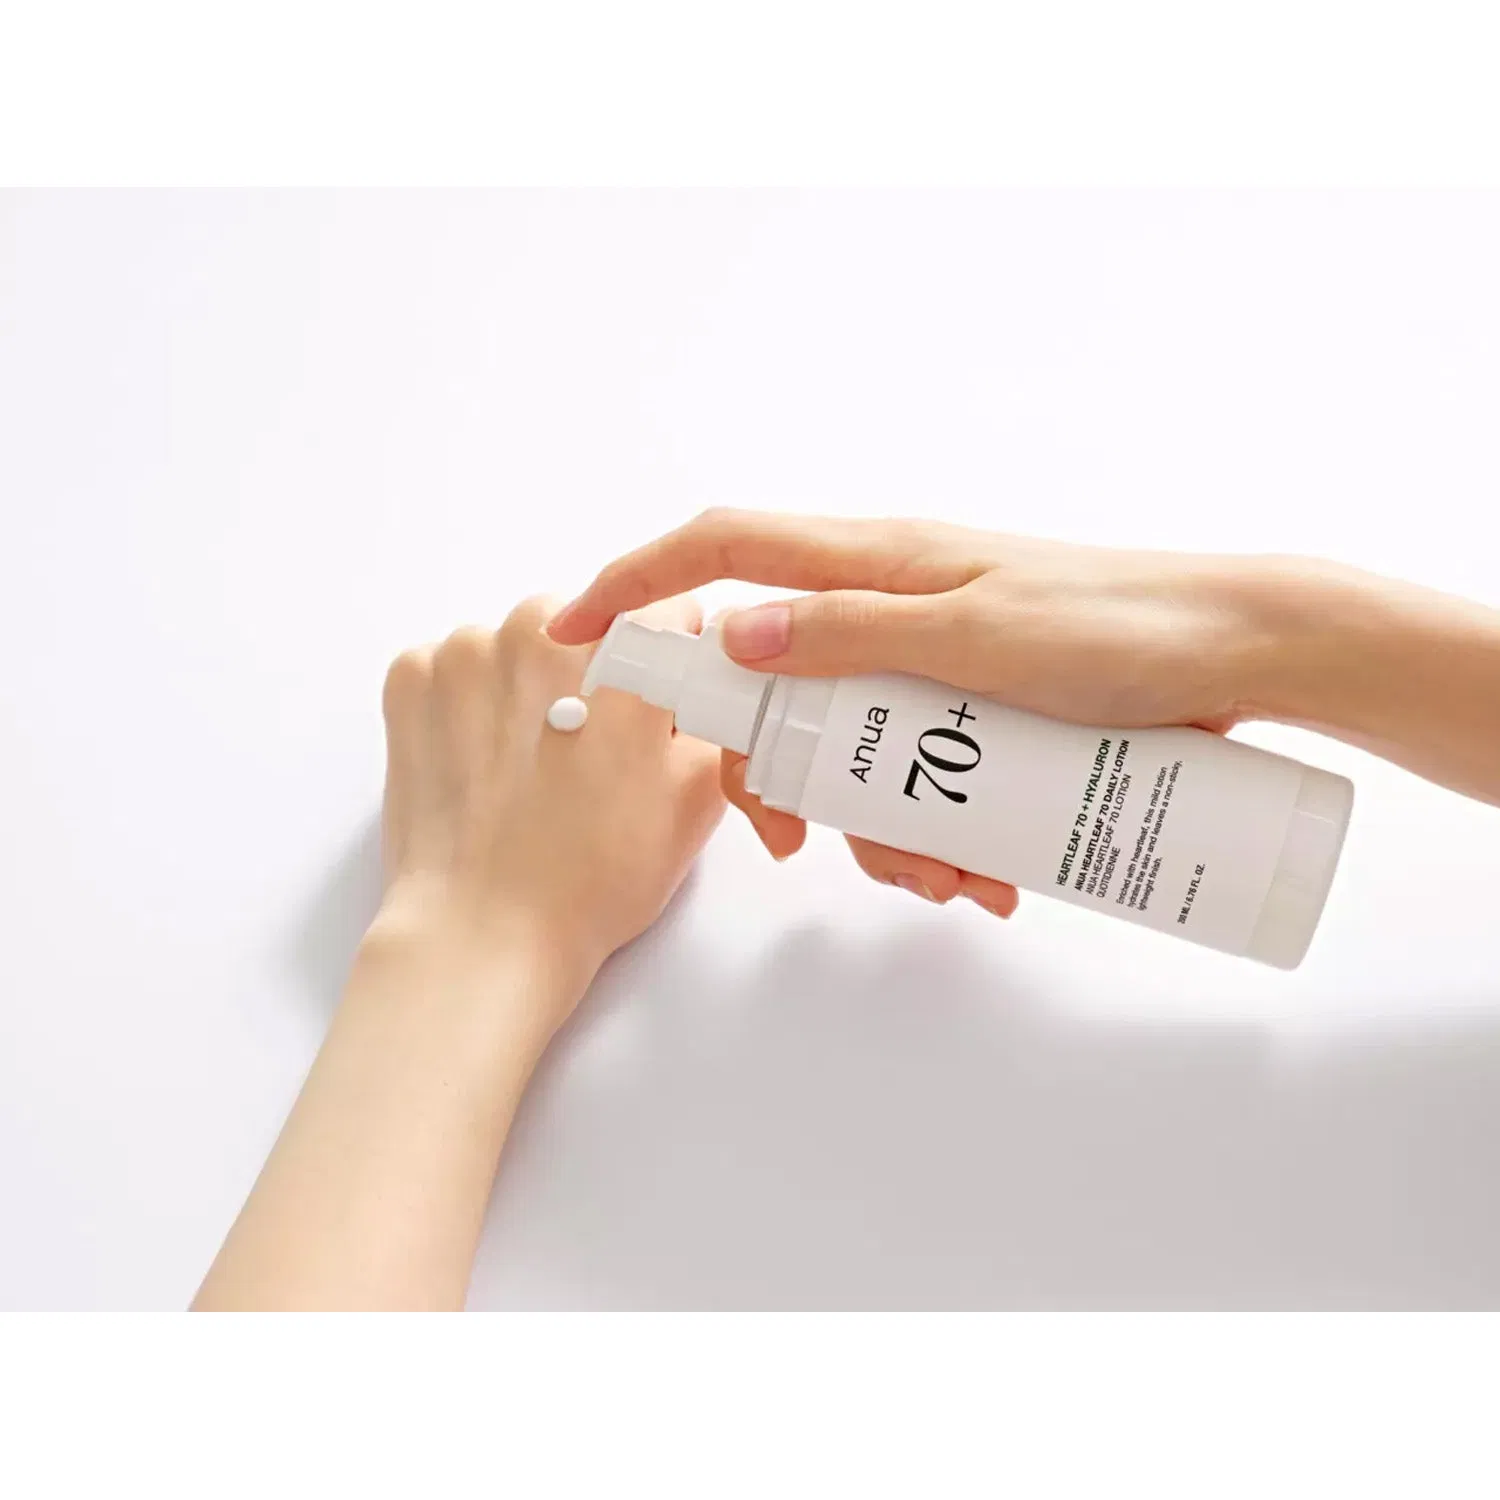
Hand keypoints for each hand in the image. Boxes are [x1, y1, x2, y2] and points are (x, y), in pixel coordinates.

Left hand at [376, 592, 724, 1039]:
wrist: (484, 934)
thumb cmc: (592, 879)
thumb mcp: (698, 798)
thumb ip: (717, 717)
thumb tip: (709, 684)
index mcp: (624, 652)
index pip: (667, 614)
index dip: (671, 663)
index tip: (659, 705)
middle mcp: (544, 629)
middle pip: (587, 629)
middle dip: (595, 677)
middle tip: (591, 756)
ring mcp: (468, 650)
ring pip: (518, 646)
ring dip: (528, 687)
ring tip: (531, 768)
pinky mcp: (412, 678)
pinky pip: (453, 668)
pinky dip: (468, 704)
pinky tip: (484, 763)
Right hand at [547, 510, 1300, 912]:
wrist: (1242, 652)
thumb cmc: (1120, 627)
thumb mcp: (979, 634)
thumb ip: (855, 630)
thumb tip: (732, 631)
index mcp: (873, 563)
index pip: (721, 549)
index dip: (635, 585)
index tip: (572, 637)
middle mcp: (886, 605)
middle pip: (774, 683)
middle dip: (784, 777)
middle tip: (813, 851)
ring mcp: (929, 657)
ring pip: (846, 743)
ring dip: (877, 824)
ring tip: (955, 882)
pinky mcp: (974, 706)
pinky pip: (916, 768)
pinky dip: (933, 827)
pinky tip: (988, 874)